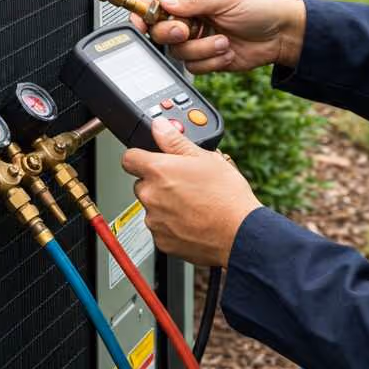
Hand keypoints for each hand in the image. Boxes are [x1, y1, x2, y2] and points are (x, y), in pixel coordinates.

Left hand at [120, 119, 260, 267]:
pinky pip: (160, 228)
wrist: (239, 232)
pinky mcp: (161, 241)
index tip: (150, 159)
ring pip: (152, 207)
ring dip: (165, 204)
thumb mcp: (205, 157)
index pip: (130, 158)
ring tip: (192, 204)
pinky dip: (171, 225)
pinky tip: (192, 220)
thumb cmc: (226, 196)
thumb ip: (174, 140)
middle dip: (157, 182)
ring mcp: (154, 220)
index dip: (140, 156)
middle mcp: (150, 196)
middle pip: (142, 183)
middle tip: (183, 184)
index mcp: (158, 171)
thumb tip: (159, 127)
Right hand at [129, 0, 305, 73]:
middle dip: (173, 33)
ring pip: (176, 51)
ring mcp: (198, 37)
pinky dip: (211, 62)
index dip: (143, 9)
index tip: (141, 21)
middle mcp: (191, 15)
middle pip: (159, 28)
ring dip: (201, 49)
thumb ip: (193, 0)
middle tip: (189, 30)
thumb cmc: (262, 6)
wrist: (283, 35)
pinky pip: (193, 67)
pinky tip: (227, 51)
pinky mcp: (206, 57)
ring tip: (224, 41)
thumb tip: (164, 2)